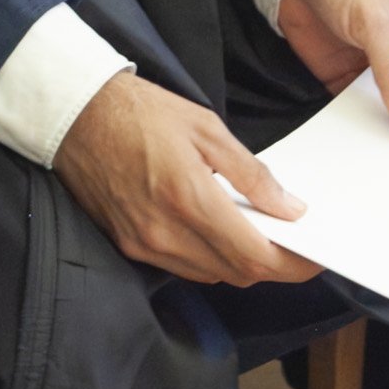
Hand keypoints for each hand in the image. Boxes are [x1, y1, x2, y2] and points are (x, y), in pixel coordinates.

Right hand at [51, 76, 320, 287]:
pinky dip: (210, 259)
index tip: (314, 256)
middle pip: (238, 274)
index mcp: (189, 198)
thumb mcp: (206, 128)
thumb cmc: (140, 112)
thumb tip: (289, 208)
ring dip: (240, 263)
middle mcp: (166, 232)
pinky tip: (217, 232)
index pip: (256, 256)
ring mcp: (144, 244)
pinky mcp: (128, 245)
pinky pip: (183, 268)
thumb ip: (252, 173)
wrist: (74, 114)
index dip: (293, 264)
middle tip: (293, 242)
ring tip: (257, 234)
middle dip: (272, 265)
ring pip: (212, 275)